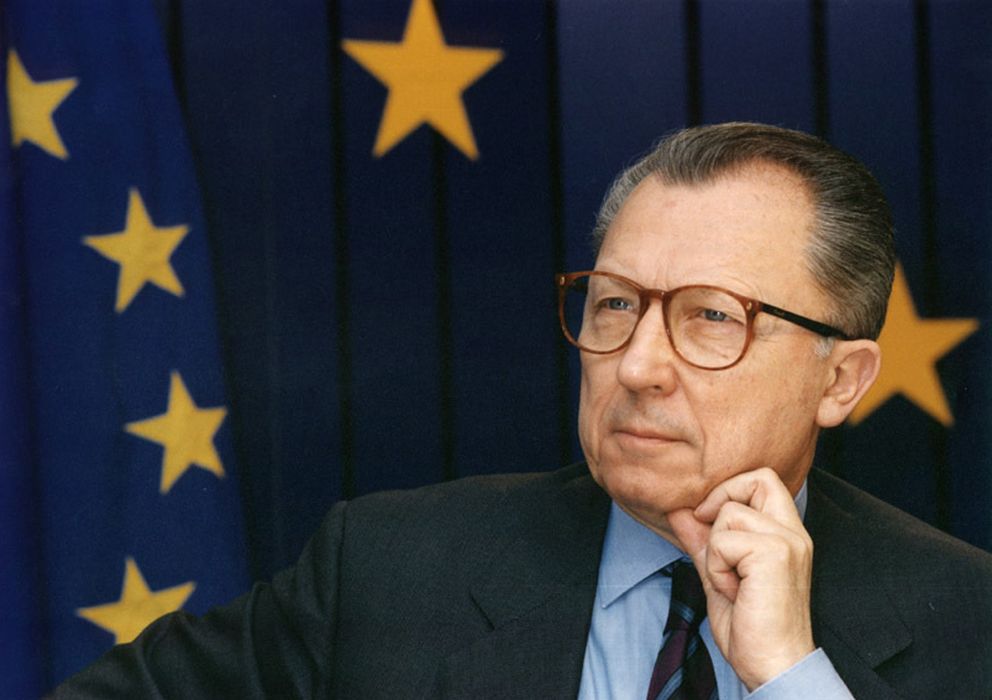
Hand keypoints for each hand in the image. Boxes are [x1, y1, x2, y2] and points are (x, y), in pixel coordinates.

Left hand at [667, 468, 814, 690]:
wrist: (772, 666)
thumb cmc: (751, 628)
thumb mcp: (718, 575)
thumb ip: (702, 541)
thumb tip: (679, 511)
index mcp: (786, 534)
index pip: (764, 480)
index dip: (730, 489)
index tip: (707, 517)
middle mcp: (793, 533)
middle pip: (758, 478)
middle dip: (722, 499)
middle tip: (712, 537)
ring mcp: (787, 542)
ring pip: (729, 514)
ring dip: (715, 550)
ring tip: (731, 583)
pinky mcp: (775, 555)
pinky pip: (722, 541)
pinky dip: (716, 567)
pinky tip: (733, 591)